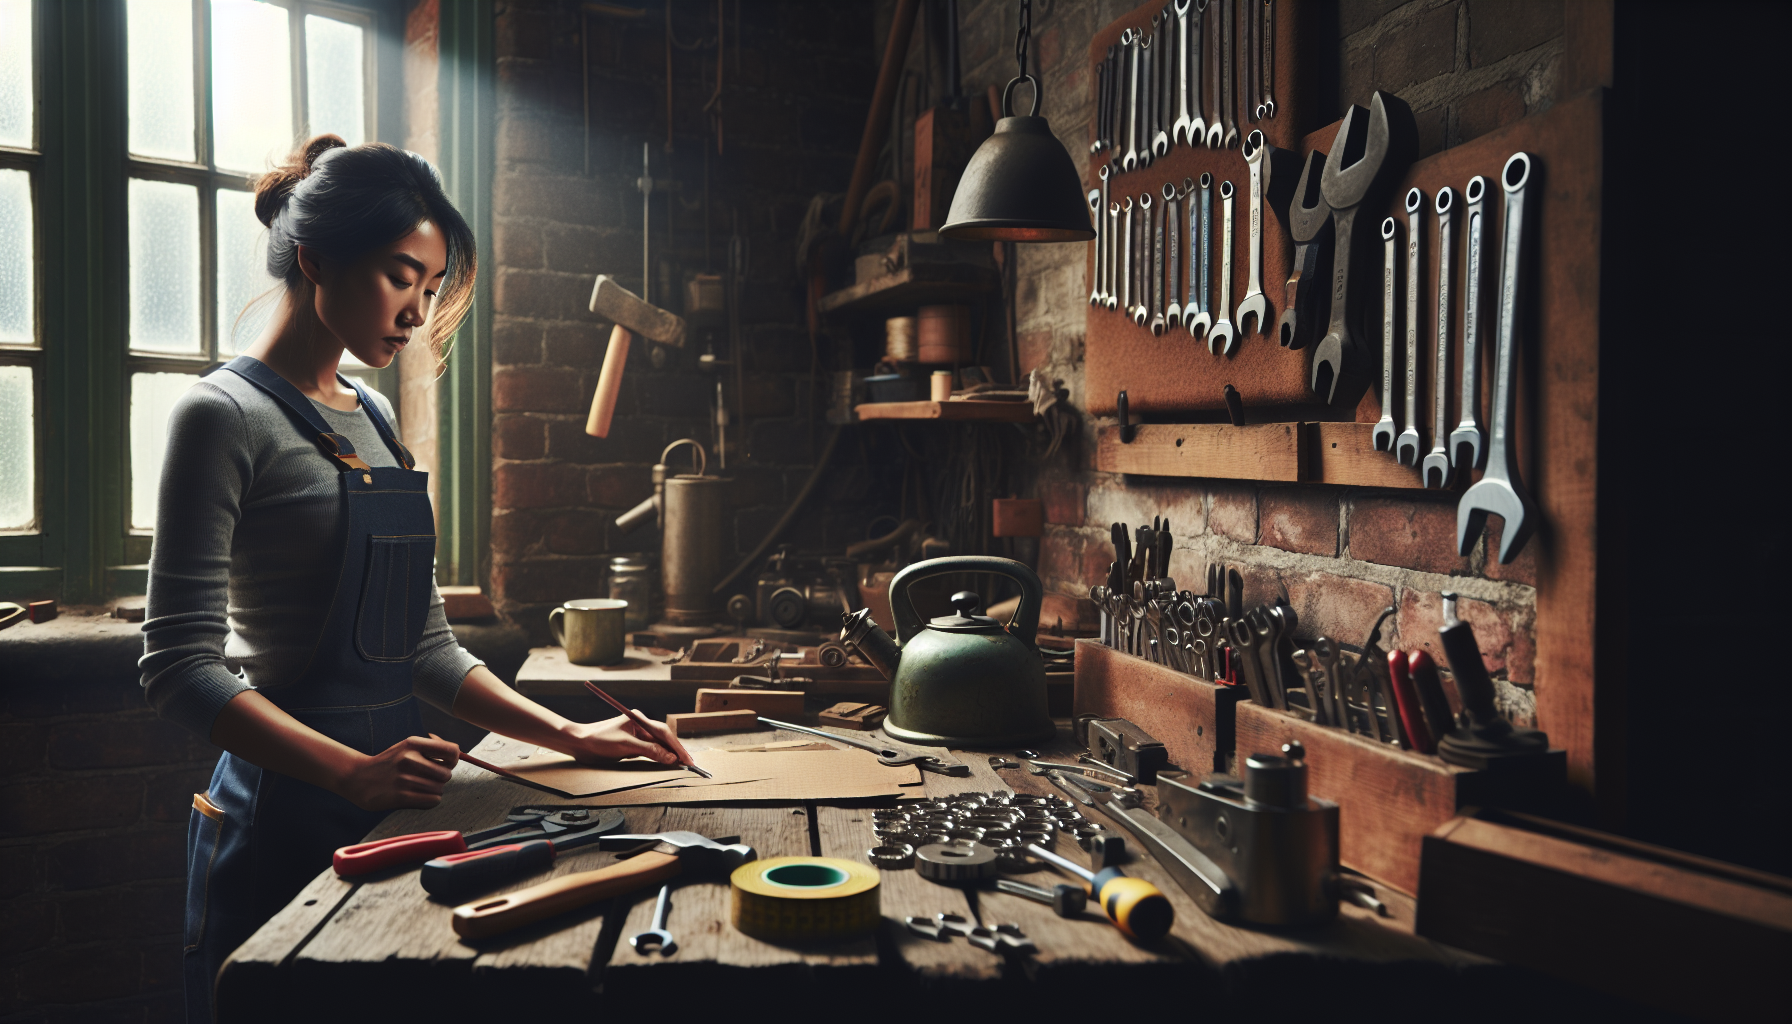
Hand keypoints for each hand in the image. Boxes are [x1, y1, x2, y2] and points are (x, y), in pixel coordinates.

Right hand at [339, 734, 459, 810]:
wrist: (358, 778)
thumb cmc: (389, 763)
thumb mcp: (406, 746)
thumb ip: (431, 748)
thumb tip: (457, 753)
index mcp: (413, 743)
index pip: (452, 750)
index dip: (452, 760)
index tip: (444, 763)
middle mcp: (409, 759)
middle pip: (446, 774)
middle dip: (440, 778)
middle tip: (427, 778)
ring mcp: (405, 778)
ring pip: (439, 789)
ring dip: (433, 791)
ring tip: (419, 787)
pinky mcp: (401, 796)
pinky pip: (432, 801)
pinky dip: (429, 800)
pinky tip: (417, 796)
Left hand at [562, 713, 694, 767]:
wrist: (579, 744)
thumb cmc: (598, 741)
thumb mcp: (625, 746)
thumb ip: (649, 750)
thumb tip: (670, 758)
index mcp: (639, 720)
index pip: (663, 732)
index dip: (676, 746)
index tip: (686, 758)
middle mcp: (640, 726)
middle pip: (663, 738)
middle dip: (676, 751)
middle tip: (689, 763)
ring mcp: (636, 736)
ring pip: (658, 745)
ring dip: (669, 755)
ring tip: (683, 765)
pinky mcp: (631, 746)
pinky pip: (650, 751)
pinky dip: (659, 758)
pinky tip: (667, 764)